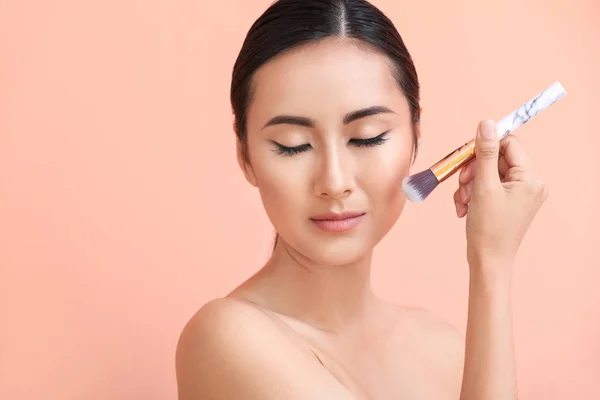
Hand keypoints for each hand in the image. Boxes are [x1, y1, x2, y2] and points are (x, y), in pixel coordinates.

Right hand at [453, 119, 548, 268]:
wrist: (487, 262)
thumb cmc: (488, 228)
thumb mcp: (483, 187)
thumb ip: (485, 153)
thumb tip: (487, 123)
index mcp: (530, 178)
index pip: (508, 144)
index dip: (485, 147)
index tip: (466, 157)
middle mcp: (530, 184)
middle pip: (496, 159)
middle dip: (474, 171)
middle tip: (462, 184)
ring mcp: (519, 194)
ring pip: (488, 173)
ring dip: (469, 184)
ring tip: (463, 202)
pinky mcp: (508, 202)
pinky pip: (487, 186)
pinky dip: (472, 193)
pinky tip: (464, 208)